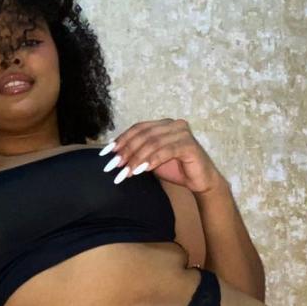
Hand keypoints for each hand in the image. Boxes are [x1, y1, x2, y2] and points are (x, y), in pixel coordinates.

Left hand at [99, 118, 220, 194]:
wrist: (200, 181)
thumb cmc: (176, 169)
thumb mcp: (151, 159)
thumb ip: (137, 153)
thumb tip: (114, 154)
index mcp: (163, 124)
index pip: (138, 128)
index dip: (121, 139)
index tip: (106, 154)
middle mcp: (173, 124)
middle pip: (143, 135)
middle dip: (126, 151)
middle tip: (114, 165)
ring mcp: (182, 133)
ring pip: (152, 143)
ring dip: (136, 158)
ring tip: (126, 172)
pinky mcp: (189, 145)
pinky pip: (166, 151)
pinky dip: (151, 160)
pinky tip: (141, 170)